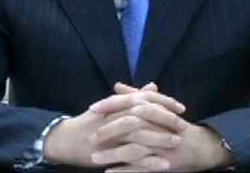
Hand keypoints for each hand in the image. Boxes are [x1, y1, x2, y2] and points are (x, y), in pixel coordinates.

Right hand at [43, 83, 180, 167]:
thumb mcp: (113, 106)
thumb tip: (153, 86)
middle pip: (146, 113)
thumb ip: (133, 96)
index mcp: (118, 103)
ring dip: (161, 138)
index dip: (165, 101)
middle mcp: (116, 114)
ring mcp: (112, 133)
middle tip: (184, 125)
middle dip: (167, 118)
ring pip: (141, 133)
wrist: (66, 140)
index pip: (146, 98)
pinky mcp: (109, 151)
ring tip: (178, 142)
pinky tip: (164, 164)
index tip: (181, 107)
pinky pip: (133, 156)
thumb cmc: (91, 122)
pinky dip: (149, 160)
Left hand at [91, 84, 232, 171]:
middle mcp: (159, 124)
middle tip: (90, 138)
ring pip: (134, 148)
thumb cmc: (175, 126)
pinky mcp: (164, 162)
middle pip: (131, 124)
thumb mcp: (158, 109)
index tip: (92, 109)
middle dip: (108, 131)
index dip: (111, 105)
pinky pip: (142, 167)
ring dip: (113, 154)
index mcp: (156, 109)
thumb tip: (117, 86)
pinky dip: (125, 171)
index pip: (131, 103)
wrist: (202, 146)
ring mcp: (162, 144)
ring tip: (94, 160)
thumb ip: (137, 97)